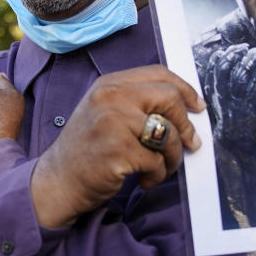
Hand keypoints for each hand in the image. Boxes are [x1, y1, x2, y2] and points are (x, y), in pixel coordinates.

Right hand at [31, 64, 205, 227]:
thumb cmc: (87, 151)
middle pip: (169, 99)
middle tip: (191, 143)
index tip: (197, 107)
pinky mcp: (118, 150)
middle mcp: (110, 98)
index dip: (184, 89)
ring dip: (173, 157)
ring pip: (168, 134)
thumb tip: (185, 108)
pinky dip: (157, 175)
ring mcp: (113, 122)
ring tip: (160, 168)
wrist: (58, 181)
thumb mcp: (105, 113)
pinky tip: (144, 180)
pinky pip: (157, 161)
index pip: (158, 74)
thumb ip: (137, 104)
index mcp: (109, 84)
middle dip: (186, 125)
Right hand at [203, 44, 255, 150]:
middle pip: (241, 74)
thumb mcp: (215, 101)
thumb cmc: (226, 120)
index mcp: (218, 98)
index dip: (231, 55)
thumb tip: (218, 56)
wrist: (235, 150)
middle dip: (250, 59)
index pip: (222, 70)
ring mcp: (248, 110)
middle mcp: (232, 103)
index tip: (239, 47)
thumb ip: (216, 82)